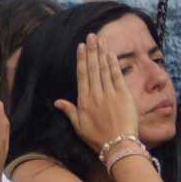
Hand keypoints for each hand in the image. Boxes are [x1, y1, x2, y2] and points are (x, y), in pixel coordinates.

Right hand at [54, 33, 137, 152]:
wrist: (118, 145)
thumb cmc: (98, 138)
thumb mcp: (79, 127)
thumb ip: (69, 111)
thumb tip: (57, 102)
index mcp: (84, 101)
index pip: (82, 75)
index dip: (81, 60)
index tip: (81, 47)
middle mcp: (96, 94)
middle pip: (93, 68)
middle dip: (92, 51)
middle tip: (91, 36)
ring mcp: (110, 94)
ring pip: (104, 69)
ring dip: (102, 53)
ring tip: (100, 40)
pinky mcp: (123, 95)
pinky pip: (117, 76)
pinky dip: (114, 64)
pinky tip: (111, 54)